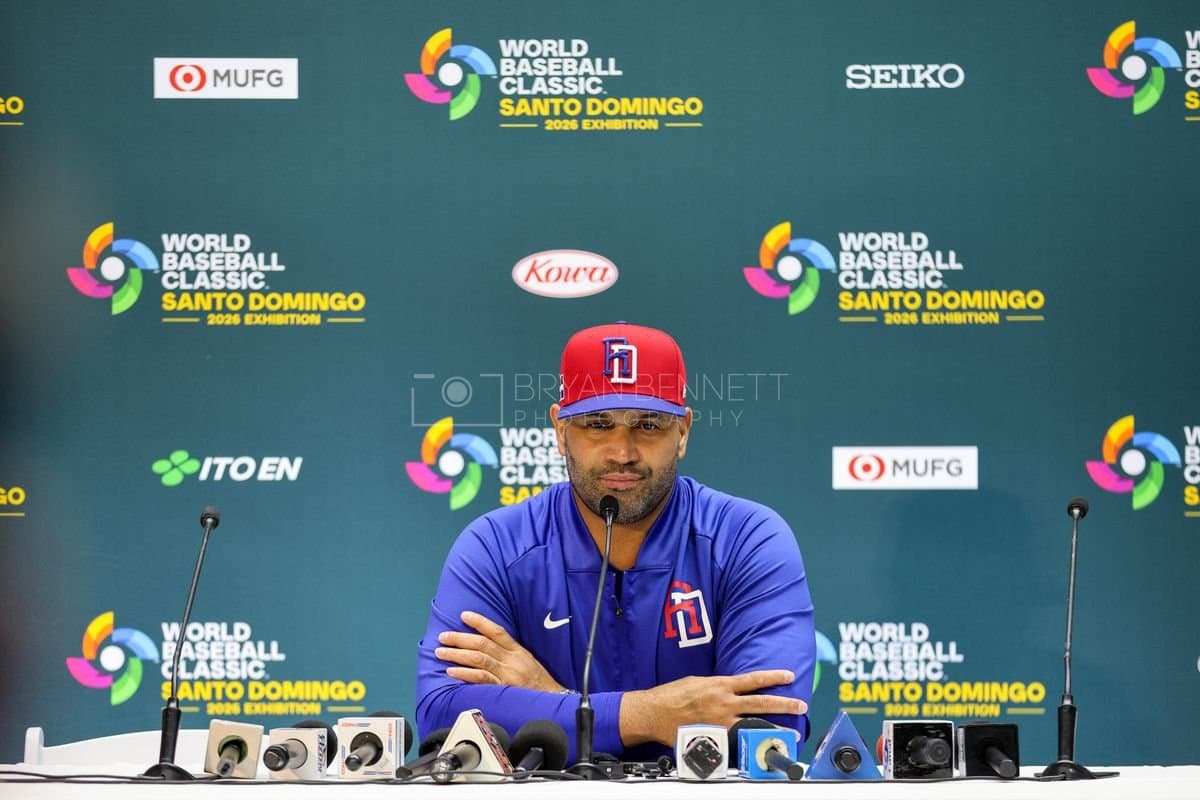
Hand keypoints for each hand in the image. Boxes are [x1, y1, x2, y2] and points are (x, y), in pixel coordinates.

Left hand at [435, 611, 565, 693]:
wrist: (553, 700)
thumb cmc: (539, 683)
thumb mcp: (527, 661)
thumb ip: (510, 653)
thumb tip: (488, 646)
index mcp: (517, 651)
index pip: (497, 631)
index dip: (479, 622)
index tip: (464, 615)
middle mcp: (511, 659)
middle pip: (482, 644)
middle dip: (460, 638)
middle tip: (443, 636)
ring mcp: (507, 674)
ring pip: (479, 659)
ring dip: (458, 654)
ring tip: (442, 652)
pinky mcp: (503, 688)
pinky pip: (482, 679)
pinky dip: (466, 674)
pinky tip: (452, 672)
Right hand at [619, 670, 805, 746]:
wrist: (653, 712)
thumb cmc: (671, 695)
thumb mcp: (697, 682)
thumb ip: (717, 686)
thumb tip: (730, 688)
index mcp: (719, 685)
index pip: (753, 679)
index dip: (773, 676)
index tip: (789, 675)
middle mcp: (723, 703)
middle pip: (761, 702)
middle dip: (784, 704)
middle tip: (801, 705)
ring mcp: (720, 722)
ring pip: (754, 724)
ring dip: (775, 728)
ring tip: (792, 731)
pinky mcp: (715, 737)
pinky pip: (737, 740)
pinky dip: (750, 742)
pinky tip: (762, 745)